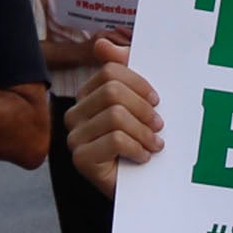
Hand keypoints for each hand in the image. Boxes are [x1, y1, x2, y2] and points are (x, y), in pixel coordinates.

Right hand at [65, 41, 159, 193]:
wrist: (143, 188)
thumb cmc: (141, 143)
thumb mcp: (140, 104)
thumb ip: (125, 71)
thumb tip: (101, 43)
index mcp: (87, 96)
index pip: (111, 72)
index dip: (139, 84)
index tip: (157, 101)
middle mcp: (74, 115)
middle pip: (112, 91)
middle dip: (143, 109)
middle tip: (159, 126)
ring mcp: (74, 138)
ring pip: (115, 116)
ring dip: (144, 132)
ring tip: (155, 145)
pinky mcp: (81, 159)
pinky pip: (114, 140)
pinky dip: (137, 148)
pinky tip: (144, 158)